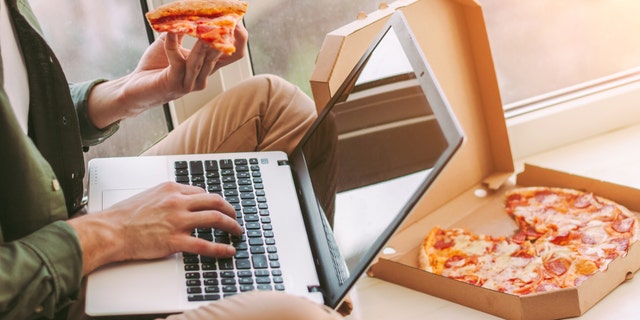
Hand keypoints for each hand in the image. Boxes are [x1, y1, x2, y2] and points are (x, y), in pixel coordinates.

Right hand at [67, 182, 242, 274]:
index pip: (201, 192)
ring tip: (237, 231)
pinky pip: (205, 244)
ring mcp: (177, 221)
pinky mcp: (174, 241)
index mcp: (171, 189)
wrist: (110, 231)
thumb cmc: (124, 216)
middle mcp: (177, 202)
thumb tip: (181, 200)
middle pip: (215, 201)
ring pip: (215, 219)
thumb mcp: (149, 195)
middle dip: (229, 209)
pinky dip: (221, 248)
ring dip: (231, 225)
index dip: (213, 201)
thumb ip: (167, 197)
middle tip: (235, 217)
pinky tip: (229, 250)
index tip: (219, 207)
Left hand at [86, 23, 248, 128]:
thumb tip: (190, 11)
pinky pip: (178, 60)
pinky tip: (170, 31)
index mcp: (207, 67)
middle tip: (218, 14)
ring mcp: (191, 83)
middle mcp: (203, 77)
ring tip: (200, 22)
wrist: (136, 89)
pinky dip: (173, 43)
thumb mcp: (172, 43)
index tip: (235, 18)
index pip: (235, 54)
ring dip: (201, 39)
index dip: (239, 37)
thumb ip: (183, 30)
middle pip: (220, 53)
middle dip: (219, 32)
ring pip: (202, 58)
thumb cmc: (156, 66)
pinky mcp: (175, 83)